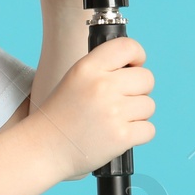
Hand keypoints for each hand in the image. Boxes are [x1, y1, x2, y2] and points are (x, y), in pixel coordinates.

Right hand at [31, 36, 154, 180]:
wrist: (45, 148)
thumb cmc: (62, 115)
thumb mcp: (75, 79)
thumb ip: (103, 69)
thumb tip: (137, 67)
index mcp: (88, 68)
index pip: (128, 47)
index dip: (137, 56)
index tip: (134, 66)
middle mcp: (101, 86)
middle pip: (146, 78)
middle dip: (138, 91)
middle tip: (120, 102)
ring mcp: (113, 112)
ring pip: (149, 105)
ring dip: (137, 114)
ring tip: (114, 120)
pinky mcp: (121, 136)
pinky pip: (149, 129)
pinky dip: (138, 134)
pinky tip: (119, 135)